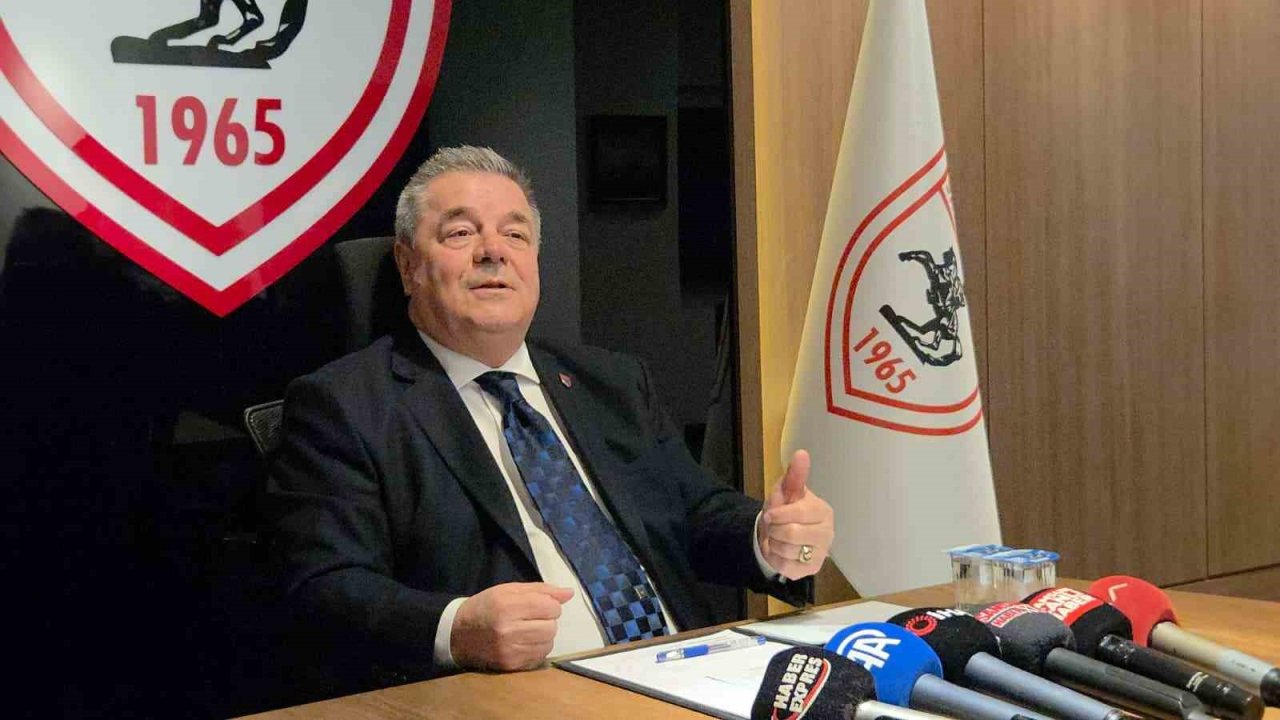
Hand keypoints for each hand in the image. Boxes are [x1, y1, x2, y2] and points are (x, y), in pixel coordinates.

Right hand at [451, 582, 573, 670]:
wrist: (458, 634)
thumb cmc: (486, 606)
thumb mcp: (509, 590)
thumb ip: (541, 590)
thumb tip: (569, 593)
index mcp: (507, 605)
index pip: (550, 607)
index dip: (550, 604)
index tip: (539, 605)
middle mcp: (508, 629)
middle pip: (551, 627)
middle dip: (548, 621)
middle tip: (534, 618)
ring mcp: (509, 650)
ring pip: (548, 643)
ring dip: (544, 635)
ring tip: (528, 630)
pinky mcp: (510, 665)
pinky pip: (539, 657)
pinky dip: (537, 648)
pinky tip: (524, 642)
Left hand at [757, 449, 833, 579]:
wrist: (781, 533)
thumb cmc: (787, 509)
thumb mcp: (786, 490)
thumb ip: (795, 475)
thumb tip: (801, 453)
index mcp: (823, 512)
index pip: (799, 514)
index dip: (778, 514)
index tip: (770, 514)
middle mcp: (827, 534)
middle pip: (792, 535)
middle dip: (775, 530)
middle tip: (773, 527)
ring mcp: (820, 554)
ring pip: (787, 551)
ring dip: (773, 543)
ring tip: (776, 537)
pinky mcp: (810, 571)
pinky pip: (784, 567)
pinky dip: (774, 557)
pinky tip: (779, 550)